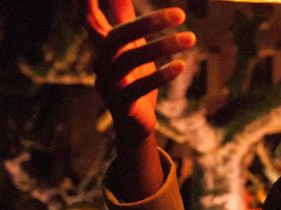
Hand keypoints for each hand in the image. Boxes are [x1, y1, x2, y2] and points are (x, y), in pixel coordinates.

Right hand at [85, 0, 195, 151]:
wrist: (135, 126)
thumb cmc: (134, 80)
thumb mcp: (131, 47)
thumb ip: (125, 18)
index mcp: (102, 48)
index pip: (89, 19)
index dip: (90, 3)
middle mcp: (101, 64)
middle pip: (117, 37)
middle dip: (148, 23)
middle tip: (180, 14)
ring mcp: (108, 86)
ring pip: (130, 60)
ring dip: (163, 46)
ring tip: (191, 39)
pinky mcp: (122, 105)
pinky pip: (139, 87)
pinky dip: (161, 75)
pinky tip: (181, 65)